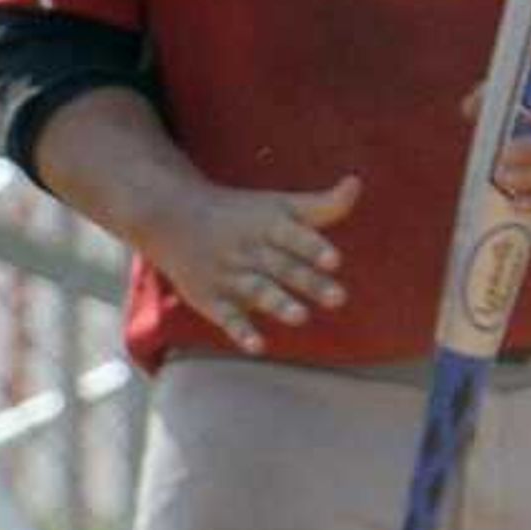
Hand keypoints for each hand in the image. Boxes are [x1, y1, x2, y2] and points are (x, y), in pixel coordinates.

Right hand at [144, 172, 358, 352]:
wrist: (173, 218)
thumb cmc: (241, 214)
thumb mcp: (280, 205)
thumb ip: (322, 204)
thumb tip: (357, 183)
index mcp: (268, 226)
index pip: (294, 236)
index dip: (313, 248)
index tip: (335, 261)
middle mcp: (249, 250)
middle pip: (282, 267)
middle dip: (308, 282)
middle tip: (339, 298)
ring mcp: (230, 276)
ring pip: (256, 290)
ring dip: (278, 304)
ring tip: (301, 317)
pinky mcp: (212, 299)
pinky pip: (227, 317)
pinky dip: (241, 332)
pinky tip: (258, 347)